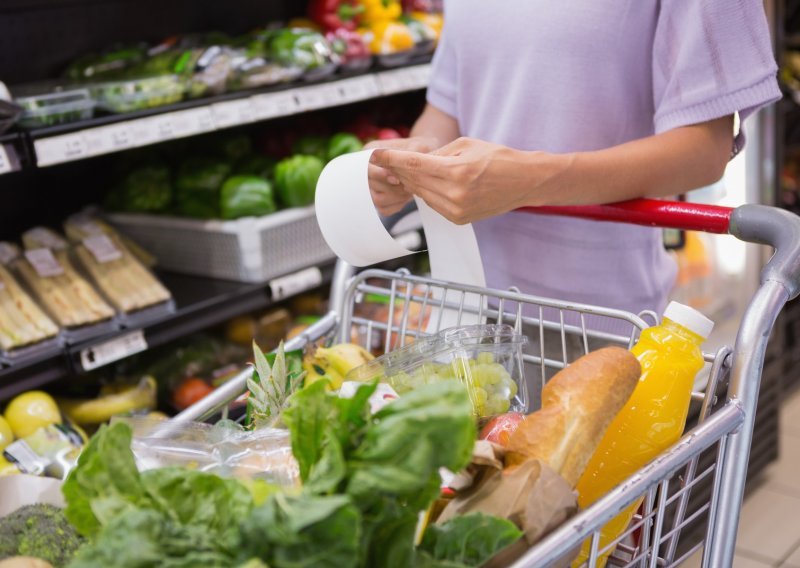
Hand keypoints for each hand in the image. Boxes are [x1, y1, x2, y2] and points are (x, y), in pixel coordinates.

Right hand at [365, 136, 438, 214]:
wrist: (426, 158)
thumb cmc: (421, 149)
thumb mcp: (418, 147)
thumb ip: (408, 155)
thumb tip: (401, 164)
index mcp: (371, 152)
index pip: (366, 167)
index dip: (379, 175)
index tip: (396, 179)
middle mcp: (368, 169)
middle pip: (370, 186)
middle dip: (392, 188)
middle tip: (409, 186)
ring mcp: (372, 186)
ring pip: (377, 199)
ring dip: (395, 197)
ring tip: (410, 190)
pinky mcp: (380, 198)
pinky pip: (384, 209)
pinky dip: (397, 205)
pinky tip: (407, 197)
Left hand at [371, 137, 563, 223]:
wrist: (524, 181)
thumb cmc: (499, 157)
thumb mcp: (466, 144)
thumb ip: (438, 153)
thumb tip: (414, 160)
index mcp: (456, 171)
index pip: (413, 165)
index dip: (391, 159)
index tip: (375, 154)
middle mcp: (455, 194)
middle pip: (414, 181)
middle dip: (398, 170)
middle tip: (383, 161)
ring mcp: (457, 210)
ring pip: (421, 194)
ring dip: (411, 183)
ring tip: (402, 171)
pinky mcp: (459, 219)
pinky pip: (433, 204)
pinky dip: (426, 193)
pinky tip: (424, 184)